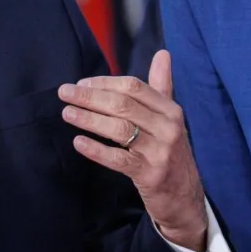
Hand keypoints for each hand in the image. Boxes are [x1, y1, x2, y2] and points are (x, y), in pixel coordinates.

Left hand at [58, 50, 206, 251]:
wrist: (185, 198)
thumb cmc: (171, 152)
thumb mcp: (170, 118)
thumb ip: (162, 85)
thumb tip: (162, 53)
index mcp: (170, 109)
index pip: (133, 87)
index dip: (104, 82)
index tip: (81, 83)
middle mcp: (168, 127)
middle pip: (123, 105)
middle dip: (90, 97)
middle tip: (65, 93)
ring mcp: (160, 152)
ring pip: (119, 129)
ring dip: (89, 119)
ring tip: (67, 113)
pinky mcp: (150, 174)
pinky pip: (119, 159)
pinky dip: (96, 150)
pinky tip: (78, 142)